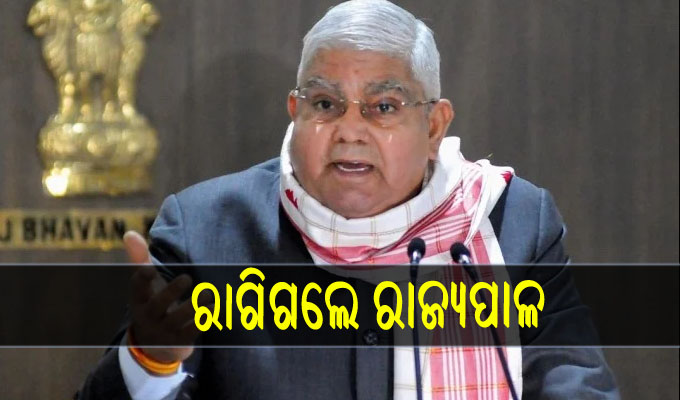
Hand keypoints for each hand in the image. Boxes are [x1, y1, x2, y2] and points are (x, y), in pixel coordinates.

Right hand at [124, 231, 202, 362]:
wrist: (154, 346)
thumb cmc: (152, 303)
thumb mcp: (145, 285)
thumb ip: (139, 259)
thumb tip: (129, 232)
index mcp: (139, 299)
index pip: (137, 288)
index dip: (142, 279)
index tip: (150, 269)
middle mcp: (149, 316)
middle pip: (158, 304)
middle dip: (172, 291)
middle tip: (187, 278)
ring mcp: (164, 330)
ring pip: (179, 318)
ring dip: (196, 305)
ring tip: (209, 293)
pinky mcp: (180, 341)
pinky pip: (193, 330)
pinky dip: (205, 319)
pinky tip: (215, 307)